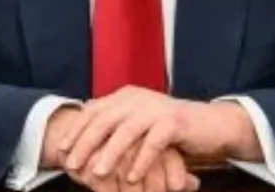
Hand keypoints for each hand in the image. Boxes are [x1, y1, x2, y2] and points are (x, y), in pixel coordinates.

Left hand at [64, 89, 255, 185]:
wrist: (212, 125)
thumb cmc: (170, 129)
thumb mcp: (139, 122)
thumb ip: (116, 122)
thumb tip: (84, 125)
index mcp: (126, 96)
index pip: (93, 110)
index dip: (76, 130)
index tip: (62, 150)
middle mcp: (138, 99)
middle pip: (104, 120)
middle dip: (85, 143)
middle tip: (72, 164)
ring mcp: (156, 109)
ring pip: (126, 131)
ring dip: (109, 154)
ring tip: (97, 173)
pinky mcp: (174, 122)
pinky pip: (153, 142)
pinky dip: (141, 161)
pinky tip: (131, 177)